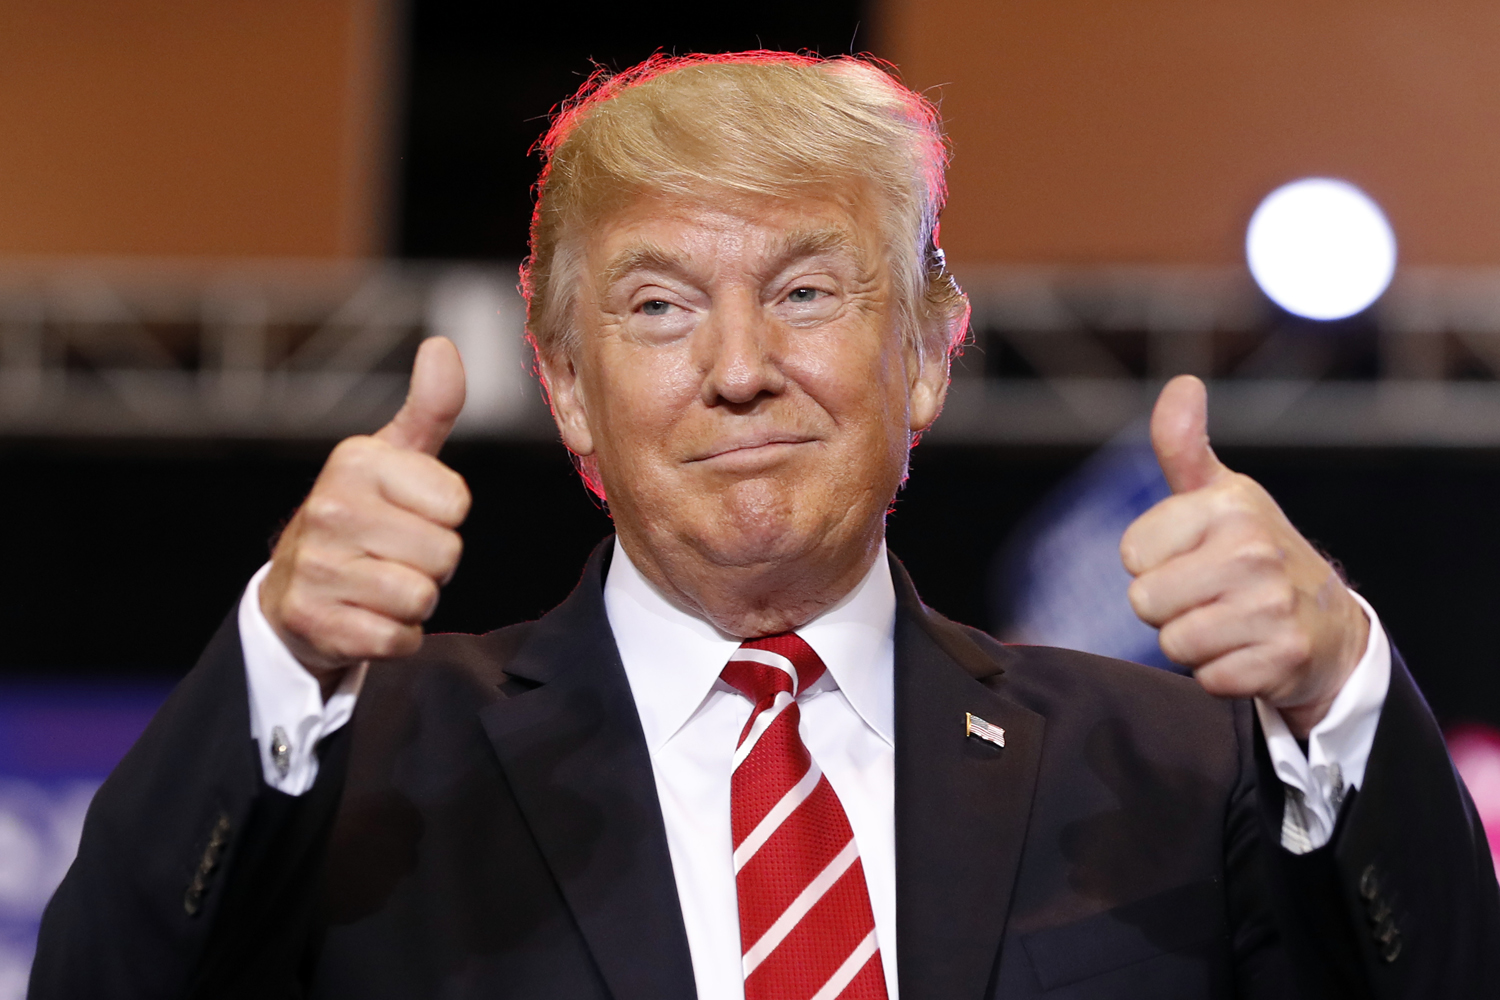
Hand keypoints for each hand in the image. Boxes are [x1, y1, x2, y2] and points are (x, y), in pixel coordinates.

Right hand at [260, 337, 471, 691]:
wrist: (297, 587)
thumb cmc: (364, 514)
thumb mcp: (396, 457)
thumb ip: (430, 407)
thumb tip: (443, 345)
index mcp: (356, 461)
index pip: (456, 504)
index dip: (445, 516)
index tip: (411, 513)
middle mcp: (330, 508)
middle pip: (445, 554)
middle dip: (432, 562)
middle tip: (395, 554)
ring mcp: (317, 566)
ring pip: (422, 597)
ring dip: (415, 601)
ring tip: (380, 582)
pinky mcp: (314, 620)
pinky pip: (398, 639)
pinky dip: (395, 636)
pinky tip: (367, 615)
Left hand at [1120, 375, 1368, 737]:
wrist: (1329, 624)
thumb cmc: (1252, 552)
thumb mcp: (1219, 494)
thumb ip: (1183, 446)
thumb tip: (1182, 384)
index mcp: (1229, 506)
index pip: (1131, 554)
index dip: (1152, 563)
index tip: (1190, 557)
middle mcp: (1254, 549)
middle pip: (1145, 602)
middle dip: (1168, 608)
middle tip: (1209, 596)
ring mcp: (1273, 606)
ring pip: (1173, 643)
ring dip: (1192, 643)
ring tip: (1229, 622)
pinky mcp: (1284, 658)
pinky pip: (1208, 679)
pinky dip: (1222, 674)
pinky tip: (1249, 651)